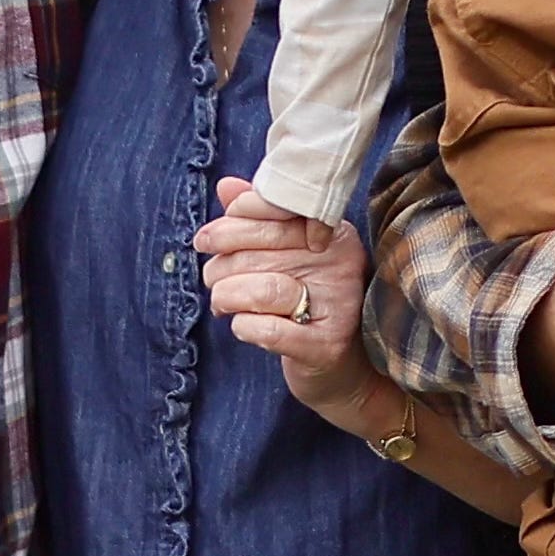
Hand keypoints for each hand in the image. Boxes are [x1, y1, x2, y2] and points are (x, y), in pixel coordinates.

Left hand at [199, 182, 375, 416]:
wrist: (345, 369)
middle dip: (220, 265)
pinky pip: (266, 330)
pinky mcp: (325, 344)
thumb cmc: (309, 305)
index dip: (232, 223)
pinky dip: (244, 327)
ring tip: (223, 303)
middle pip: (259, 249)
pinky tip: (244, 326)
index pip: (274, 211)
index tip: (209, 240)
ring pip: (260, 288)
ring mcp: (338, 303)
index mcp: (332, 232)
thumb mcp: (287, 257)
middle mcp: (341, 262)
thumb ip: (259, 220)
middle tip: (212, 278)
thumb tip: (226, 186)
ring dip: (226, 296)